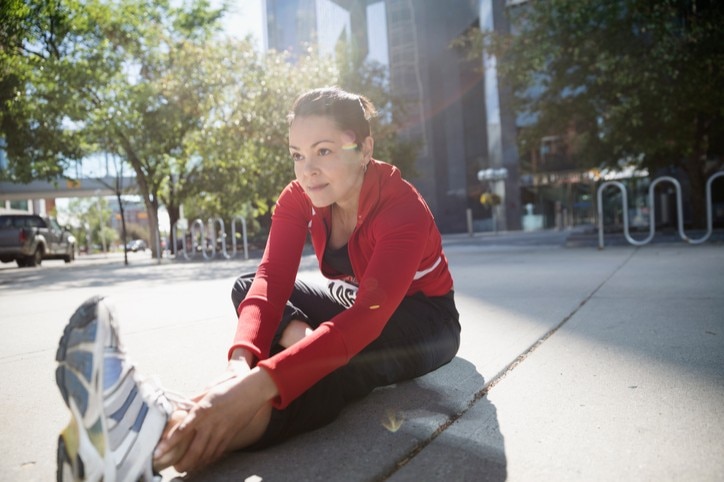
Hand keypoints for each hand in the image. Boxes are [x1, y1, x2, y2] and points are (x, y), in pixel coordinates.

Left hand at [154, 367, 276, 472]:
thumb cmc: (229, 389)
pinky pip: (218, 452)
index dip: (168, 443)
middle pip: (194, 450)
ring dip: (194, 464)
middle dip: (182, 462)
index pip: (181, 430)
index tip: (158, 452)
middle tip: (174, 467)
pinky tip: (203, 462)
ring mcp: (221, 431)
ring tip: (185, 468)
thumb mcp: (208, 392)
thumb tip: (178, 407)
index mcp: (202, 410)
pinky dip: (209, 459)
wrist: (252, 391)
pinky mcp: (230, 436)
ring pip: (205, 454)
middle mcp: (211, 423)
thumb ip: (192, 401)